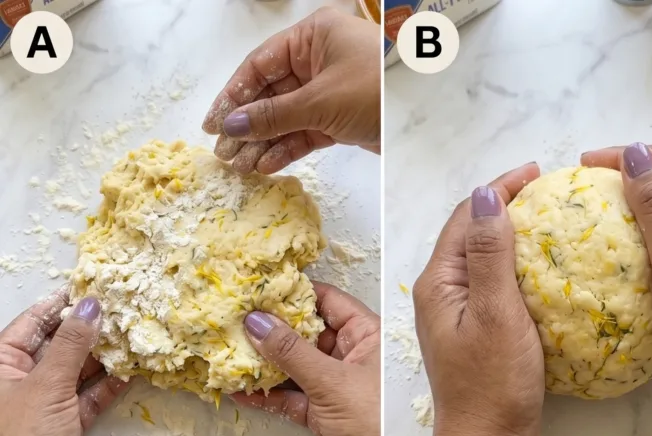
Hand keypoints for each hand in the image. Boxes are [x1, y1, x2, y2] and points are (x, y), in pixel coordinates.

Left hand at [0, 292, 128, 435]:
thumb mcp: (47, 387)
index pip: (31, 324)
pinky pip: (89, 397)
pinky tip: (127, 372)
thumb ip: (72, 345)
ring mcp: (44, 404)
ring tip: (128, 339)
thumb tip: (88, 308)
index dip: (59, 305)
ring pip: (77, 371)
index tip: (88, 290)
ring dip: (102, 358)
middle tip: (117, 312)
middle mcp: (20, 382)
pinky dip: (108, 386)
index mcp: (0, 365)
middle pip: (57, 345)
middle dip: (86, 331)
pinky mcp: (66, 425)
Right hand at [202, 8, 379, 174]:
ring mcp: (327, 91)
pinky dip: (286, 149)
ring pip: (286, 118)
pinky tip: (266, 166)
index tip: (212, 125)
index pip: (259, 66)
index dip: (233, 96)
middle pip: (270, 95)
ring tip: (240, 168)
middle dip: (246, 126)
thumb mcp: (320, 101)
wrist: (423, 115)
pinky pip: (304, 133)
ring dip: (263, 143)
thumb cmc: (375, 90)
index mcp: (312, 37)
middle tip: (223, 155)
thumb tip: (232, 126)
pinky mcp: (339, 119)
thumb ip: (274, 116)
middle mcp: (317, 60)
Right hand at [234, 283, 379, 435]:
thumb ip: (291, 352)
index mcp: (367, 336)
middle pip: (306, 333)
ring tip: (229, 353)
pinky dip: (268, 395)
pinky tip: (242, 390)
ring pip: (295, 366)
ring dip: (264, 364)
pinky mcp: (324, 414)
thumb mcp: (332, 383)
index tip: (259, 289)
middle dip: (271, 330)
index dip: (294, 294)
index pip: (327, 301)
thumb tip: (258, 322)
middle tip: (235, 320)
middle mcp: (353, 357)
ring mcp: (337, 386)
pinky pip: (291, 397)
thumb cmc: (379, 427)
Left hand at [401, 165, 544, 435]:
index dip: (500, 189)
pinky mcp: (475, 333)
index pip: (465, 215)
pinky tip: (545, 271)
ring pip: (483, 259)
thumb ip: (489, 254)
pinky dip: (517, 268)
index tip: (538, 173)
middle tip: (550, 193)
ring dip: (512, 236)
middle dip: (506, 206)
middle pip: (470, 233)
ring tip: (551, 222)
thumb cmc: (492, 386)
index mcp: (439, 283)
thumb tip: (488, 196)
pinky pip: (494, 286)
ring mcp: (457, 315)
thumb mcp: (496, 313)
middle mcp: (441, 294)